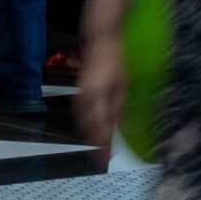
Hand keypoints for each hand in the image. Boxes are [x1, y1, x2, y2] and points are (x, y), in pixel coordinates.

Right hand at [75, 36, 124, 157]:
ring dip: (88, 135)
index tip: (106, 160)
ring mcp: (79, 94)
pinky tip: (90, 129)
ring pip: (81, 121)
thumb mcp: (123, 86)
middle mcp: (84, 98)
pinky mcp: (78, 91)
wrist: (98, 39)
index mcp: (97, 97)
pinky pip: (79, 113)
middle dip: (94, 144)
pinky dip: (84, 125)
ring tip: (96, 148)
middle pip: (87, 127)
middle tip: (101, 159)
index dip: (102, 146)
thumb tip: (116, 127)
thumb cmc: (115, 61)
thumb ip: (117, 108)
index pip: (99, 128)